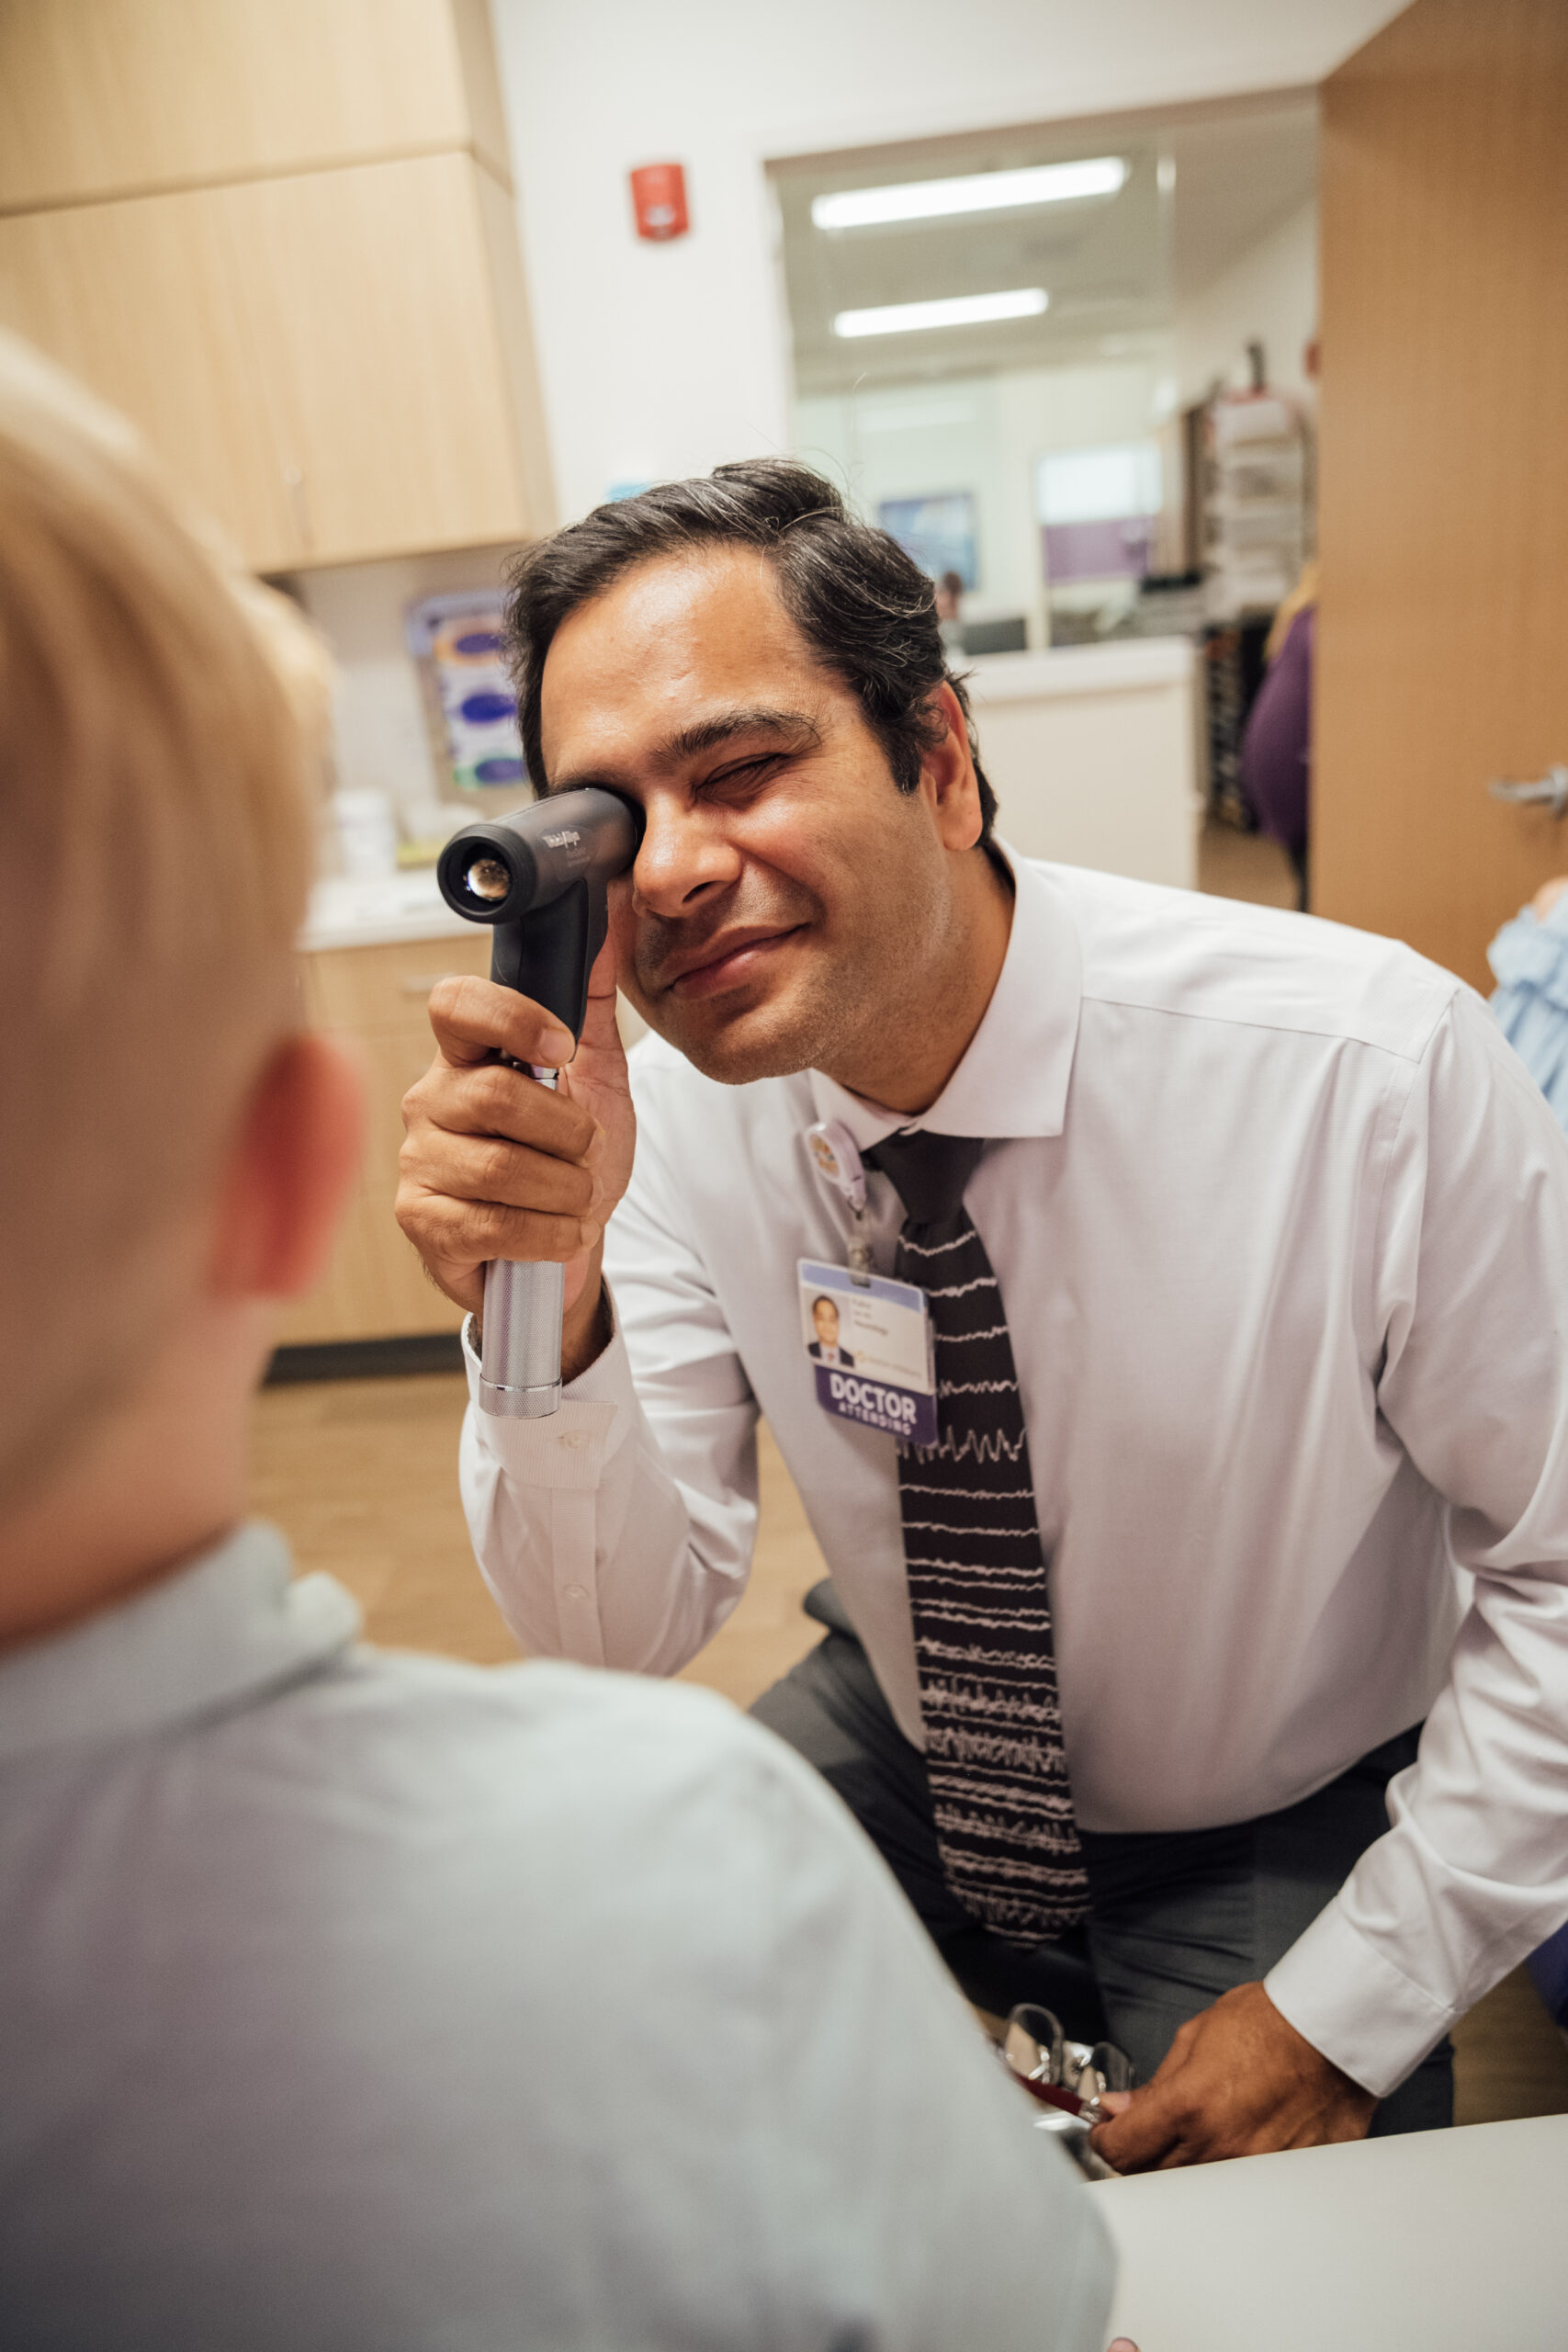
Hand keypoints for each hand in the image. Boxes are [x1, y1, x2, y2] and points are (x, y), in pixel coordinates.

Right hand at [396, 939, 634, 1365]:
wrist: (563, 1254)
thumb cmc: (569, 1162)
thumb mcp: (597, 1078)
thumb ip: (594, 1005)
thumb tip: (613, 917)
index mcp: (466, 1055)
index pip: (454, 1005)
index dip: (511, 1018)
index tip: (561, 1050)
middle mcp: (430, 1100)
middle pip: (497, 1095)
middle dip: (568, 1131)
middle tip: (583, 1151)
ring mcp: (419, 1162)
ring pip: (503, 1167)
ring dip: (566, 1188)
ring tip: (572, 1196)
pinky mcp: (422, 1222)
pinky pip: (494, 1224)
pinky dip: (549, 1233)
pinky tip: (554, 1232)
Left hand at [1089, 1981, 1375, 2171]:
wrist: (1335, 2030)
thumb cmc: (1271, 2023)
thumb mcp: (1197, 2036)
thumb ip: (1156, 2082)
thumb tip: (1122, 2108)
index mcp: (1190, 2106)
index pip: (1123, 2149)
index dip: (1106, 2141)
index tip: (1108, 2132)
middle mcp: (1220, 2146)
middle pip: (1153, 2177)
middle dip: (1140, 2156)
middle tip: (1146, 2134)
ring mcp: (1255, 2169)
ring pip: (1196, 2190)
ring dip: (1184, 2169)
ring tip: (1195, 2136)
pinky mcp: (1287, 2179)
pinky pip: (1245, 2193)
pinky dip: (1232, 2175)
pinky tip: (1237, 2147)